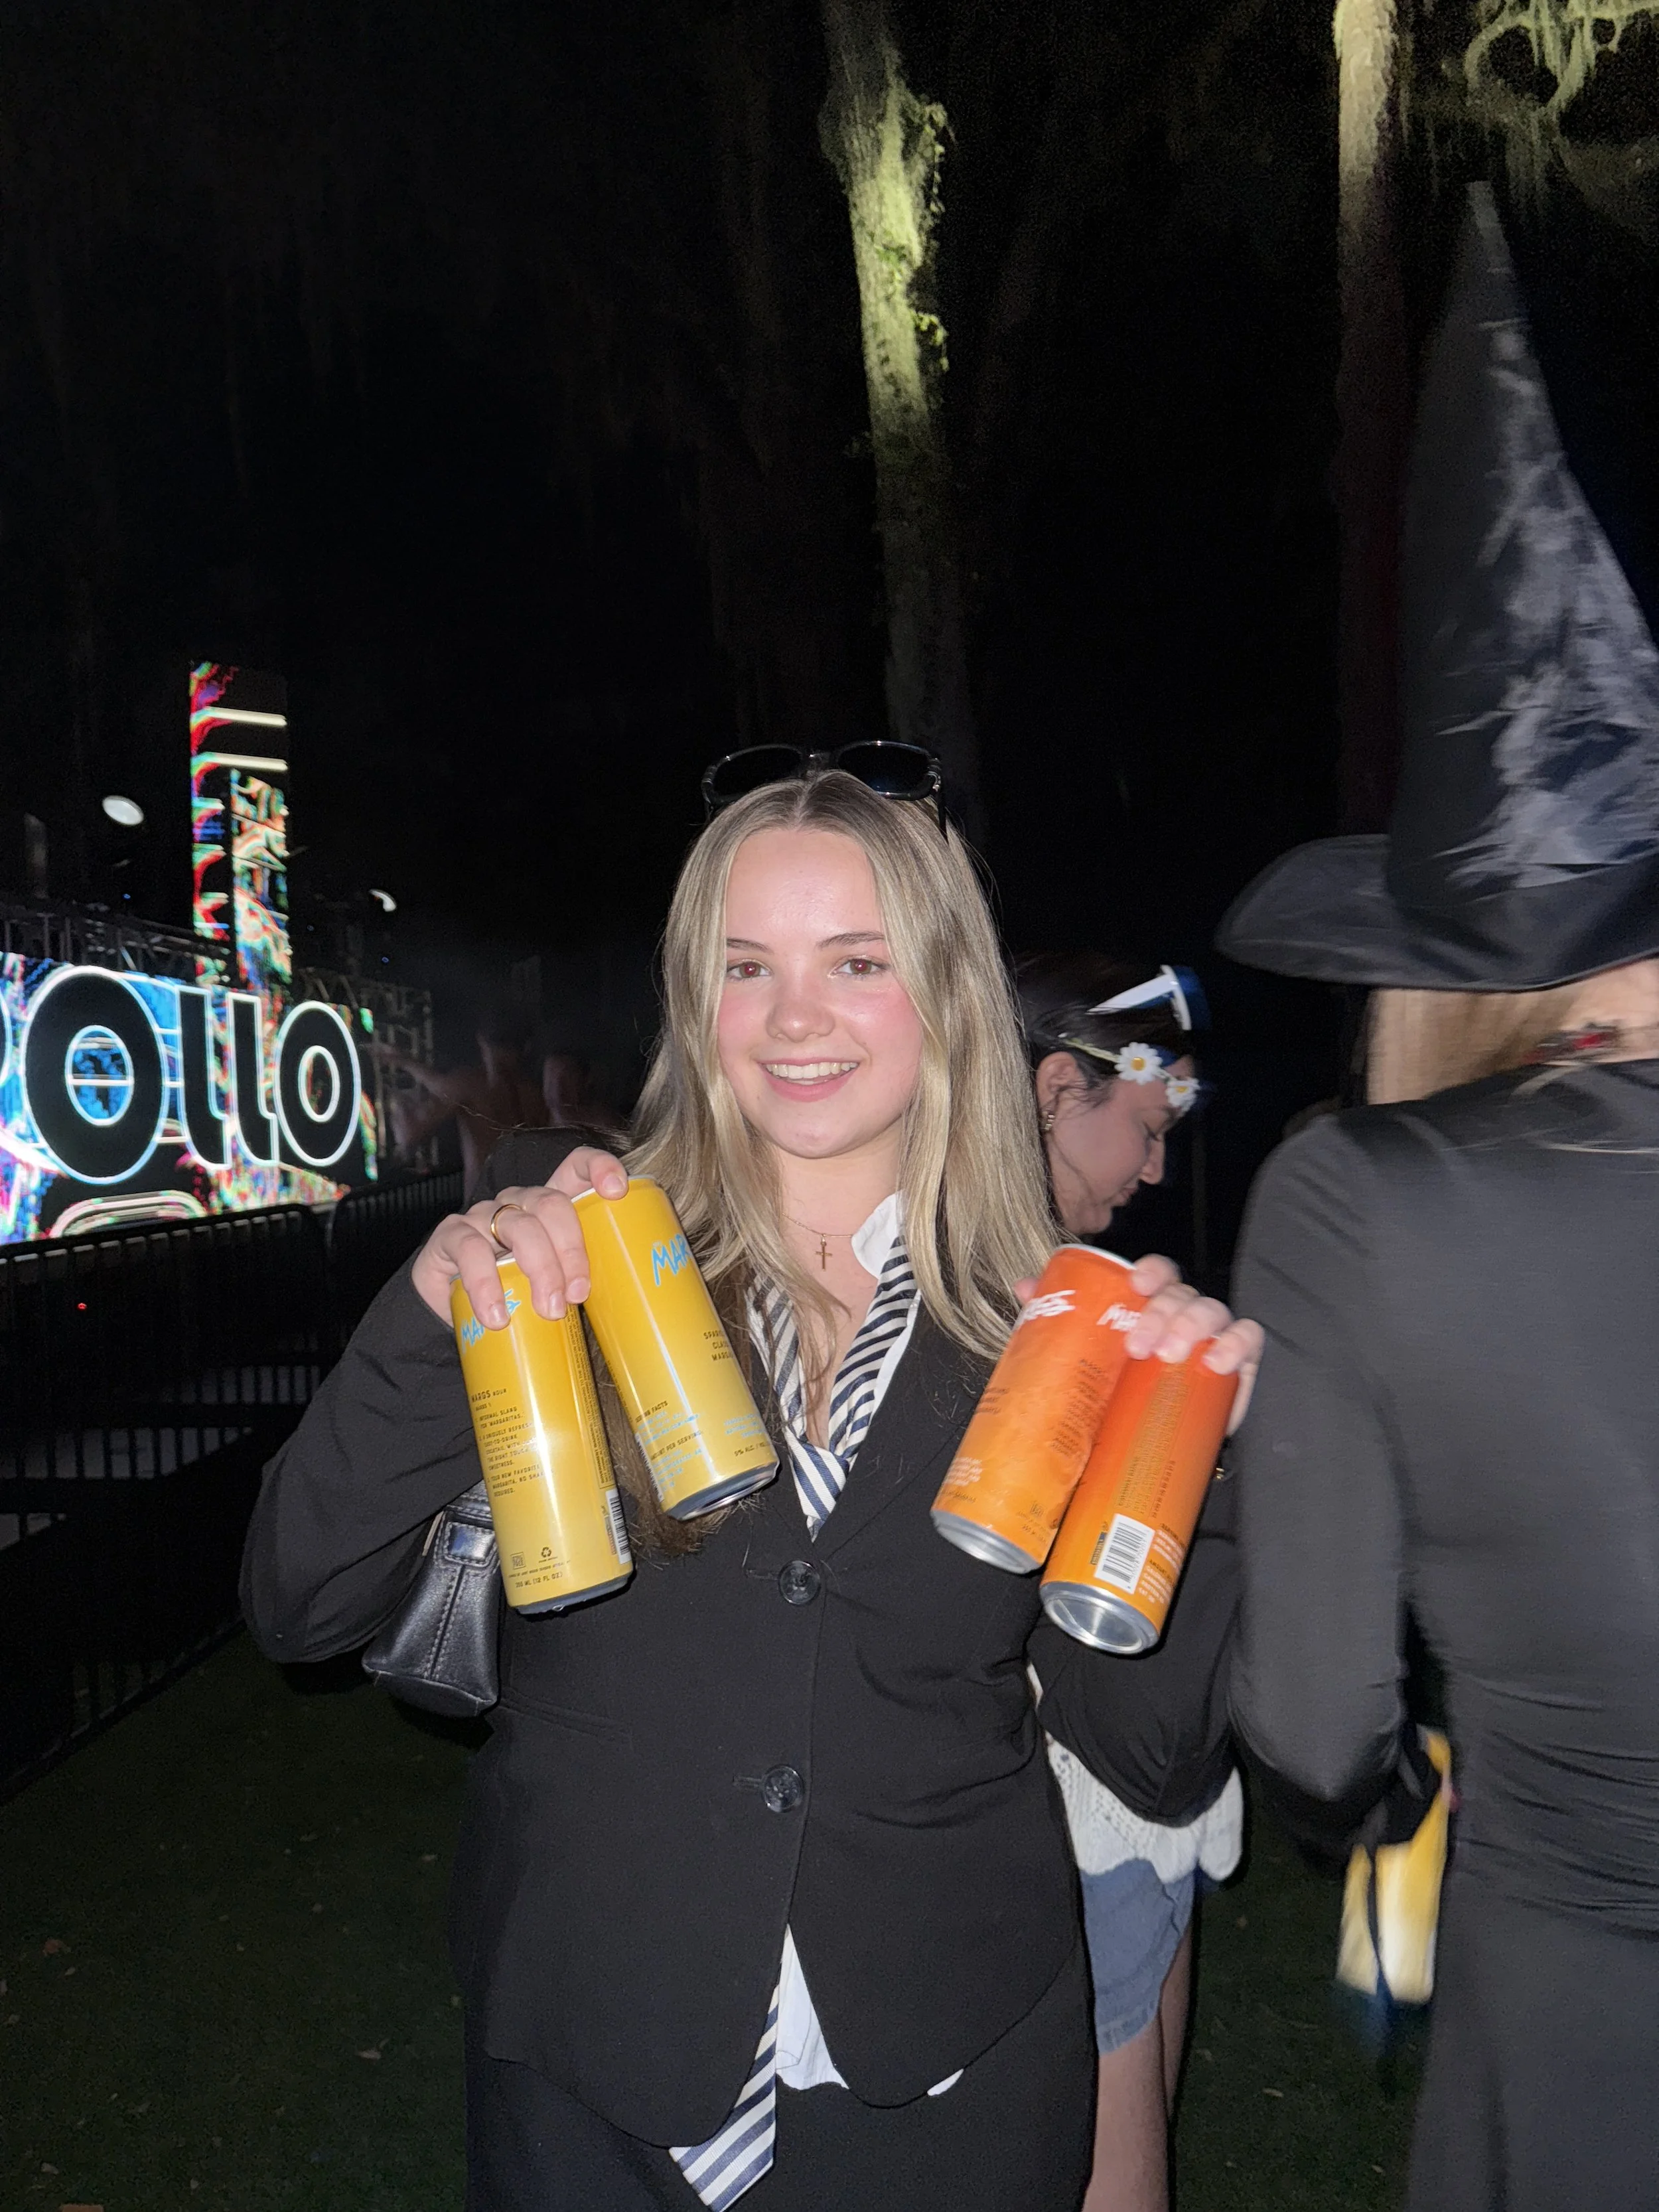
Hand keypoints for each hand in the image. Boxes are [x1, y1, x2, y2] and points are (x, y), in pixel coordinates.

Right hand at [411, 1148, 628, 1326]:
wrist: (455, 1311)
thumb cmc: (518, 1294)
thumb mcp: (554, 1283)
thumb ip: (582, 1280)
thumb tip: (632, 1311)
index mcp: (549, 1206)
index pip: (575, 1167)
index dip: (598, 1168)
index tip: (617, 1191)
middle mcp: (518, 1201)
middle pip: (552, 1204)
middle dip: (571, 1250)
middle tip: (577, 1295)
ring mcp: (483, 1214)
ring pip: (519, 1225)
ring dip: (540, 1268)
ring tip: (549, 1311)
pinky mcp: (451, 1235)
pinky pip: (471, 1249)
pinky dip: (487, 1285)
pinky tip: (498, 1315)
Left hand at [1012, 1252, 1262, 1431]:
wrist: (1156, 1440)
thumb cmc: (1123, 1386)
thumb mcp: (1090, 1352)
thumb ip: (1061, 1319)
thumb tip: (1025, 1287)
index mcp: (1152, 1304)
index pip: (1159, 1272)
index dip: (1151, 1270)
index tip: (1136, 1283)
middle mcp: (1184, 1312)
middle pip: (1182, 1294)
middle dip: (1162, 1313)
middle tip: (1139, 1346)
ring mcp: (1214, 1334)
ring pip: (1213, 1310)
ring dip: (1192, 1327)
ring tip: (1171, 1355)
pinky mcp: (1240, 1363)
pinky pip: (1248, 1338)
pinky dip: (1235, 1344)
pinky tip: (1217, 1361)